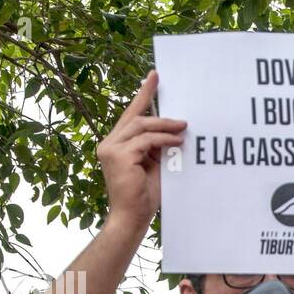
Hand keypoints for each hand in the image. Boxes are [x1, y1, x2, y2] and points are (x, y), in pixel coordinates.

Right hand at [96, 71, 186, 228]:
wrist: (132, 218)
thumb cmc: (144, 196)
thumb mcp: (153, 165)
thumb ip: (157, 147)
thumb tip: (175, 130)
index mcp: (116, 144)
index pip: (131, 115)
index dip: (143, 95)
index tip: (155, 76)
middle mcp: (109, 143)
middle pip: (135, 117)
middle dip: (158, 109)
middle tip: (182, 116)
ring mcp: (111, 148)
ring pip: (141, 126)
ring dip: (165, 126)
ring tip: (183, 129)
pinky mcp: (118, 156)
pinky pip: (146, 141)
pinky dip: (164, 140)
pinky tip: (177, 143)